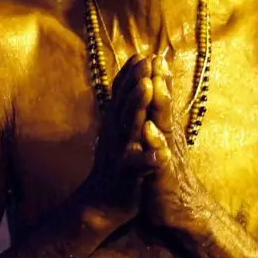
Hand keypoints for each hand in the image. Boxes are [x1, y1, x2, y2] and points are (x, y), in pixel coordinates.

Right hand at [83, 55, 156, 223]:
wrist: (99, 205)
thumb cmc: (114, 166)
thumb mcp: (117, 134)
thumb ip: (122, 110)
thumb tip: (128, 86)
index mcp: (116, 124)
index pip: (122, 95)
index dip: (131, 74)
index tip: (142, 53)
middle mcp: (116, 134)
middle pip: (125, 103)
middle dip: (136, 81)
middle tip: (146, 60)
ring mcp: (120, 153)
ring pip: (130, 127)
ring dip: (137, 106)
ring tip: (148, 88)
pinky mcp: (126, 176)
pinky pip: (138, 167)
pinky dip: (147, 161)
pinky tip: (157, 156)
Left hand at [140, 57, 211, 232]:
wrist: (183, 213)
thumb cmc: (167, 178)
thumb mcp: (163, 148)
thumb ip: (161, 124)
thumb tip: (158, 100)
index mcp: (166, 133)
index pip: (161, 102)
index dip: (158, 78)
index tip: (153, 53)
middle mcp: (170, 140)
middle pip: (163, 107)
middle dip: (160, 83)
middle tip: (156, 59)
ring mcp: (168, 157)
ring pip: (164, 128)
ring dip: (161, 106)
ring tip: (156, 86)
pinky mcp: (163, 178)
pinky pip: (158, 159)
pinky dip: (155, 145)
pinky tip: (150, 133)